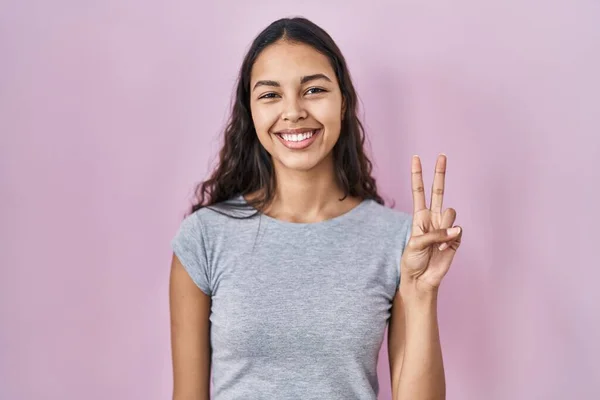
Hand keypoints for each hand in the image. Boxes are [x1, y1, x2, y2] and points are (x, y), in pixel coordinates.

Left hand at [400, 154, 462, 292]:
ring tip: (437, 243)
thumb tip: (456, 229)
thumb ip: (435, 233)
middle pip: (438, 191)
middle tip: (442, 156)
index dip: (417, 175)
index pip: (419, 191)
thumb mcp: (416, 243)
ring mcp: (445, 227)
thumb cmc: (412, 260)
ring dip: (444, 226)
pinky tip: (443, 250)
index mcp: (420, 216)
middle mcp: (433, 218)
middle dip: (440, 173)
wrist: (420, 279)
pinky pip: (457, 231)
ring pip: (450, 213)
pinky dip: (450, 239)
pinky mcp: (455, 239)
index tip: (416, 158)